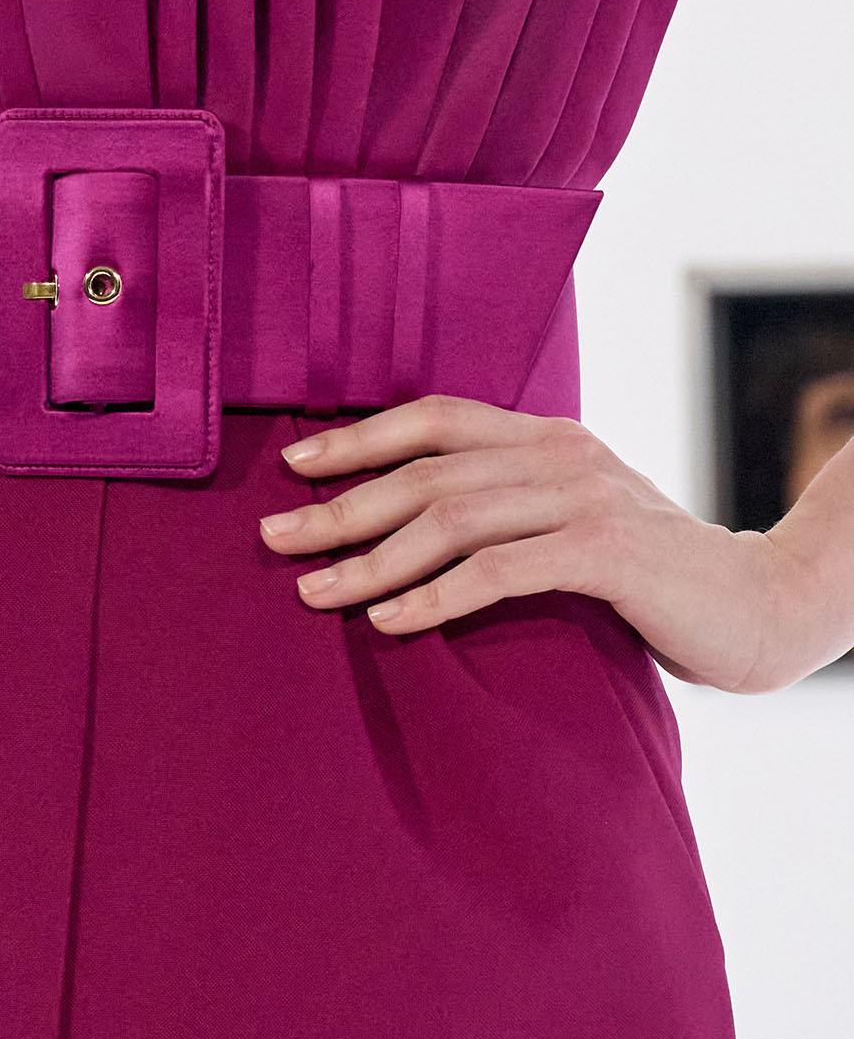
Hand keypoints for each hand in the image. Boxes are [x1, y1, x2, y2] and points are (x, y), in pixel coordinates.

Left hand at [258, 394, 809, 695]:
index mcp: (547, 436)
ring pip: (451, 517)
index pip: (434, 416)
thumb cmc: (654, 577)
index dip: (359, 437)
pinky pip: (500, 571)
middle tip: (274, 537)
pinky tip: (390, 621)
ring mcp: (584, 497)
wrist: (763, 606)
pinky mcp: (606, 553)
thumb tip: (407, 528)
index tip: (293, 464)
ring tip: (315, 590)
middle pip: (426, 469)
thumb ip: (509, 510)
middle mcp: (560, 452)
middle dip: (341, 503)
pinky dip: (436, 595)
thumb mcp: (574, 523)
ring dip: (372, 556)